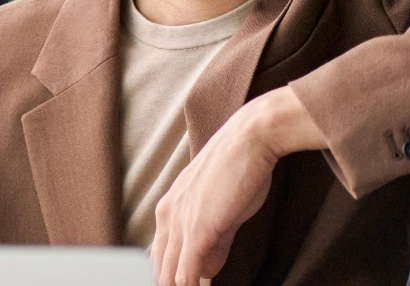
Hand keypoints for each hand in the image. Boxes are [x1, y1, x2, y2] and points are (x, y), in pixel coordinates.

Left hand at [149, 86, 326, 285]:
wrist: (250, 139)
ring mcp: (180, 223)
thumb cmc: (241, 168)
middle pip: (159, 267)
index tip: (177, 284)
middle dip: (169, 284)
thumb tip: (206, 270)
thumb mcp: (222, 209)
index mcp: (168, 208)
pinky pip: (187, 271)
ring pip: (169, 273)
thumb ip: (214, 241)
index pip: (159, 254)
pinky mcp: (197, 230)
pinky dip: (191, 285)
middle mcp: (167, 216)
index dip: (166, 276)